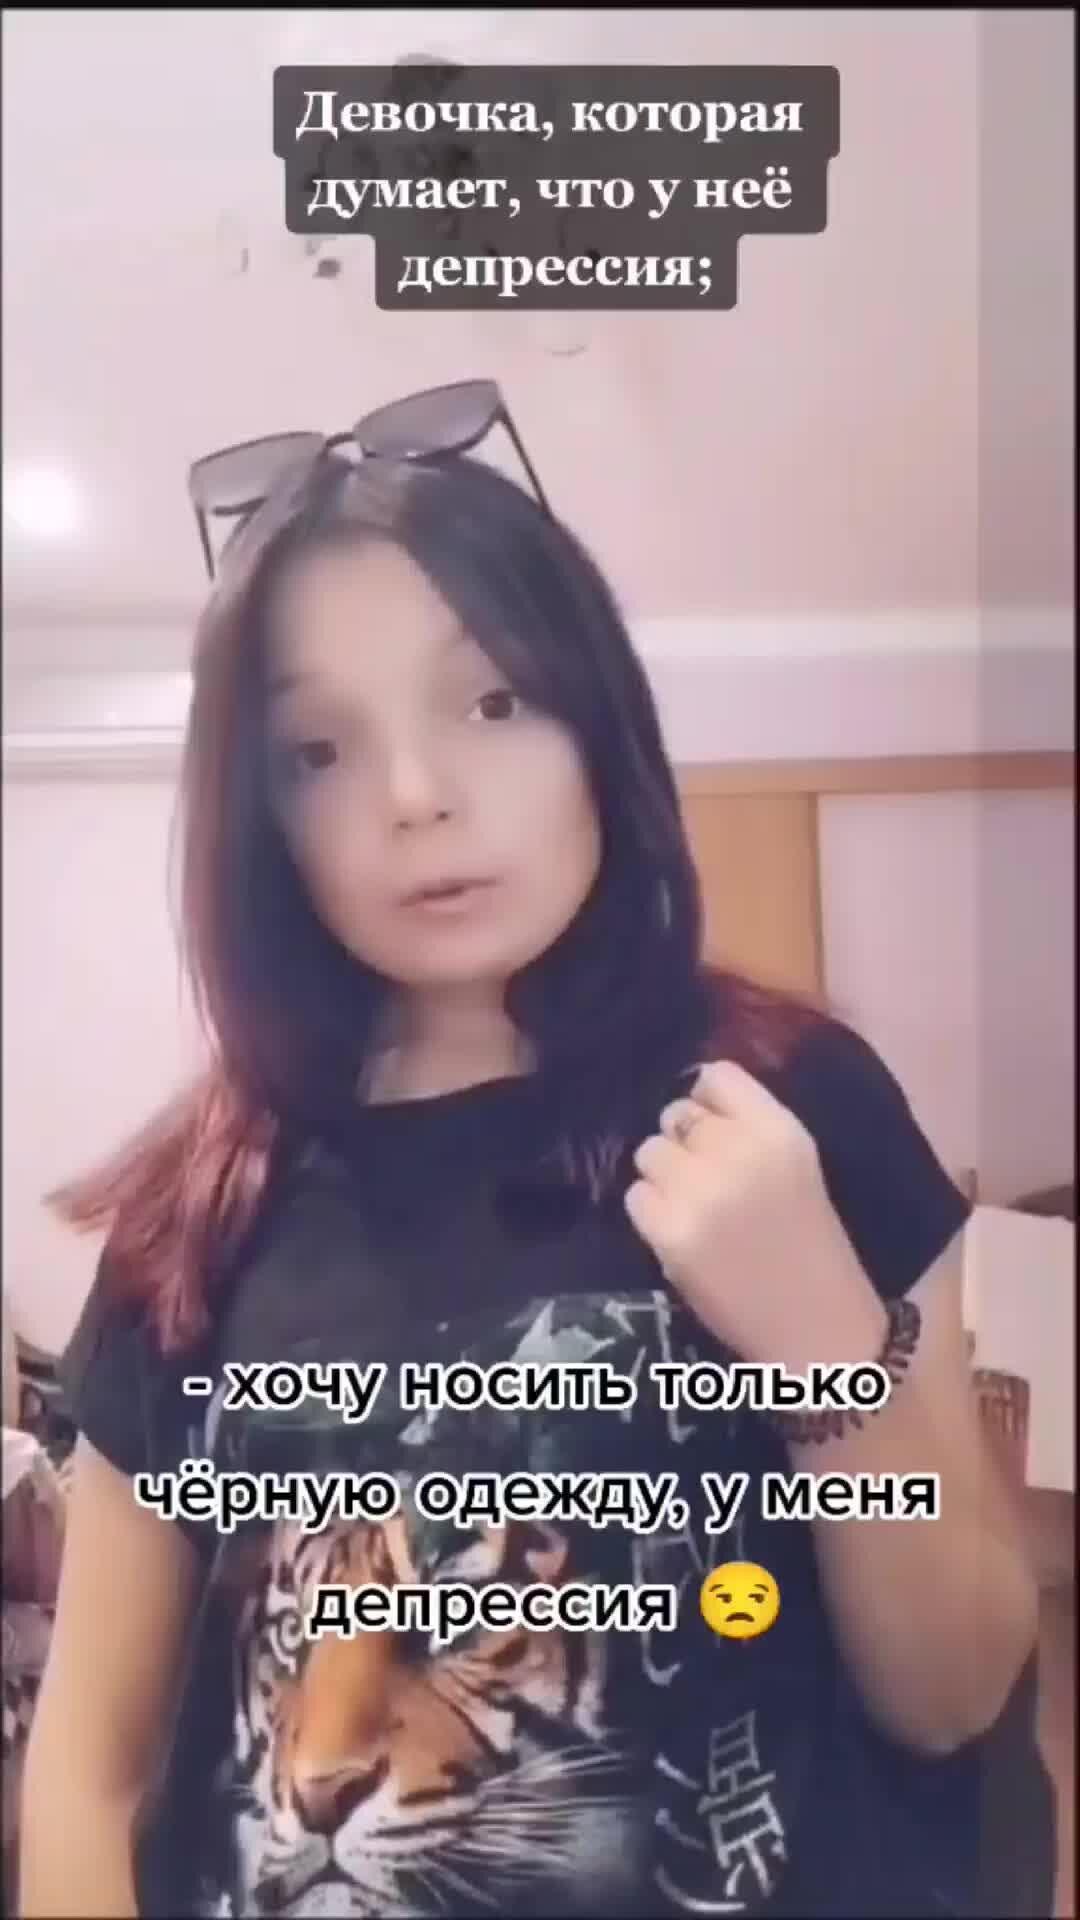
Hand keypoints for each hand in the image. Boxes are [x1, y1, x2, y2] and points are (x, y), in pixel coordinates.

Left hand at [623, 1060, 887, 1372]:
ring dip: (662, 1178)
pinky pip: (636, 1197)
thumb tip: (687, 1101)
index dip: (705, 1102)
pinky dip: (651, 1215)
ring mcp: (701, 1191)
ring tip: (692, 1210)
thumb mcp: (797, 1166)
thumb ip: (749, 1127)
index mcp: (781, 1130)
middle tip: (704, 1182)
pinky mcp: (671, 1232)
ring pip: (648, 1152)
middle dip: (682, 1144)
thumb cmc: (808, 1245)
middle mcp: (740, 1152)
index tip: (713, 1130)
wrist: (818, 1327)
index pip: (716, 1075)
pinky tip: (680, 1236)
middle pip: (675, 1114)